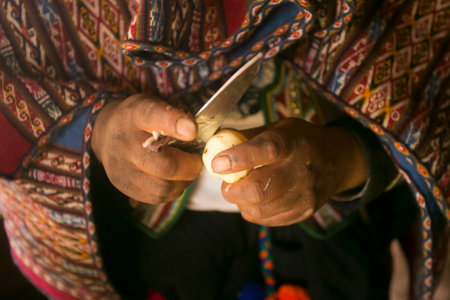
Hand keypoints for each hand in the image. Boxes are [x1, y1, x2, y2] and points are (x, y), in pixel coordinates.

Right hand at [91, 93, 202, 203]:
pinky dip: (171, 192)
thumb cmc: (139, 119)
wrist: (107, 132)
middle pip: (164, 165)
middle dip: (189, 167)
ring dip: (182, 182)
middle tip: (196, 161)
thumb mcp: (155, 104)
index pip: (152, 115)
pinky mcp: (121, 184)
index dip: (174, 123)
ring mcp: (121, 166)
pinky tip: (173, 180)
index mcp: (136, 114)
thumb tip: (194, 133)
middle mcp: (124, 141)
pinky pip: (154, 197)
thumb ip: (175, 115)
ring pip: (162, 187)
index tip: (192, 130)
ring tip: (185, 171)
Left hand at [211, 118, 367, 225]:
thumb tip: (217, 144)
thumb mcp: (278, 128)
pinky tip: (254, 201)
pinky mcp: (304, 212)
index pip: (266, 150)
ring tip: (239, 192)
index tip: (217, 163)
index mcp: (292, 142)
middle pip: (260, 189)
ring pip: (260, 209)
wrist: (337, 161)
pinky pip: (268, 220)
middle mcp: (301, 170)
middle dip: (232, 190)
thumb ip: (248, 136)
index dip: (239, 158)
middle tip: (226, 184)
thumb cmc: (300, 140)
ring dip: (240, 202)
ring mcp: (304, 195)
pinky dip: (253, 212)